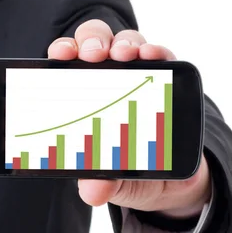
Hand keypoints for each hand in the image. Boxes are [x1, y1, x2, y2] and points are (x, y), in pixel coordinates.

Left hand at [47, 20, 210, 217]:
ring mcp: (137, 74)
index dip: (62, 52)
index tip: (60, 54)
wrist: (171, 180)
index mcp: (83, 95)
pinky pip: (163, 56)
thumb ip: (100, 183)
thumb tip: (93, 191)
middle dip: (92, 41)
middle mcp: (107, 78)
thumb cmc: (128, 168)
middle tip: (93, 56)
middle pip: (95, 43)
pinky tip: (153, 56)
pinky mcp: (168, 78)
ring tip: (124, 55)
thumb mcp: (112, 181)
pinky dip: (158, 52)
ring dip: (125, 43)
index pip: (67, 64)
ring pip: (127, 43)